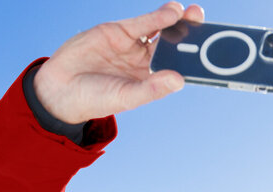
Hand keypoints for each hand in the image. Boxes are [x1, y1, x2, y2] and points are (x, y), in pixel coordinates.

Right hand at [33, 2, 203, 123]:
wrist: (59, 88)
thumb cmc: (94, 99)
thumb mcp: (125, 97)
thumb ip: (152, 89)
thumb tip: (179, 80)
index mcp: (151, 80)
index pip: (178, 67)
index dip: (194, 61)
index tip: (213, 55)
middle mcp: (145, 61)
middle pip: (174, 46)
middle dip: (191, 37)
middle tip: (208, 29)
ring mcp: (132, 45)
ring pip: (161, 31)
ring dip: (178, 22)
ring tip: (193, 15)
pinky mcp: (118, 31)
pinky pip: (142, 23)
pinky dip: (158, 17)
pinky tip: (173, 12)